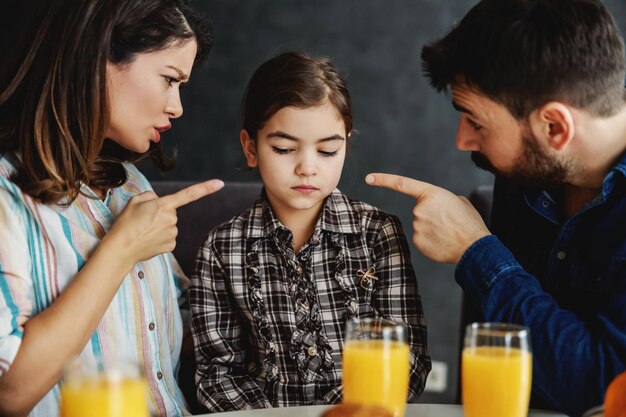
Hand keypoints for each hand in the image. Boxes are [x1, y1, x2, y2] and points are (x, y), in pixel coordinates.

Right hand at [106, 179, 223, 264]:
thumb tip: (158, 200)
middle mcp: (172, 219)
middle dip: (160, 214)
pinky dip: (159, 238)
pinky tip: (148, 240)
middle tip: (143, 221)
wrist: (121, 249)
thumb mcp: (134, 201)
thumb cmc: (126, 224)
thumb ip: (150, 196)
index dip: (206, 188)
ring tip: (143, 231)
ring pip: (169, 226)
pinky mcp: (171, 246)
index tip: (220, 183)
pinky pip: (168, 238)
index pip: (189, 194)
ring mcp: (173, 234)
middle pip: (171, 213)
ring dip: (159, 227)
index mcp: (164, 205)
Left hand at [365, 173, 489, 263]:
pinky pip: (422, 238)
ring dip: (432, 229)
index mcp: (431, 194)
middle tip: (449, 222)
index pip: (402, 184)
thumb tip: (438, 206)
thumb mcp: (459, 201)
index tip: (368, 178)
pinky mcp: (417, 241)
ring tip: (448, 232)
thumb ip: (442, 199)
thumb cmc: (469, 223)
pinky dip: (431, 240)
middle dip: (432, 216)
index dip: (383, 180)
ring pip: (421, 225)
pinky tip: (443, 241)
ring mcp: (417, 226)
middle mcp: (420, 208)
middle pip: (420, 211)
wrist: (474, 246)